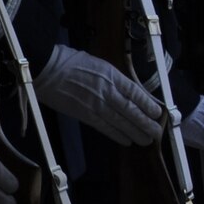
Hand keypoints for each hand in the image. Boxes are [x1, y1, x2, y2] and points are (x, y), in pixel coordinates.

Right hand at [34, 45, 162, 145]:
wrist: (46, 68)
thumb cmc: (71, 62)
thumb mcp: (99, 64)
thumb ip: (114, 78)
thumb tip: (130, 91)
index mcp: (111, 75)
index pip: (135, 92)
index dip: (148, 104)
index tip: (158, 112)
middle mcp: (106, 90)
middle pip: (130, 109)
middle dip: (145, 122)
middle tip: (157, 132)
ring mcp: (94, 103)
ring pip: (119, 121)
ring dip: (134, 131)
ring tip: (147, 140)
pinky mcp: (83, 114)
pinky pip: (103, 126)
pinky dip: (116, 134)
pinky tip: (126, 140)